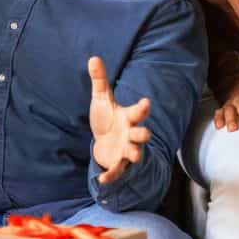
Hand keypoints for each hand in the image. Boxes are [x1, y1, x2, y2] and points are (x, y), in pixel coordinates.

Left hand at [88, 57, 152, 185]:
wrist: (104, 141)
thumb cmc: (107, 118)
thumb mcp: (101, 99)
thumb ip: (100, 80)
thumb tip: (93, 57)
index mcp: (128, 117)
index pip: (138, 112)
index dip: (142, 107)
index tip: (145, 102)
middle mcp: (130, 134)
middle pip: (142, 135)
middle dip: (144, 134)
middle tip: (144, 133)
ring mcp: (126, 149)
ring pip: (135, 153)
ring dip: (135, 154)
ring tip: (134, 155)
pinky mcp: (118, 163)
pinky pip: (117, 170)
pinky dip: (111, 175)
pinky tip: (102, 180)